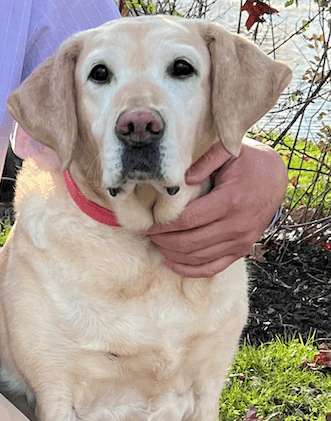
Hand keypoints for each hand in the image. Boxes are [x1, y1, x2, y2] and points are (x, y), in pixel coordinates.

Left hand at [144, 139, 286, 277]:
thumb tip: (182, 179)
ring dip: (173, 255)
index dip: (165, 224)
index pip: (190, 219)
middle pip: (191, 242)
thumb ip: (205, 160)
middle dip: (164, 240)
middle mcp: (237, 225)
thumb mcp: (227, 151)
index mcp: (231, 201)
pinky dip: (190, 269)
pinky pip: (214, 267)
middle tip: (145, 234)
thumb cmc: (246, 162)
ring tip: (154, 244)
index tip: (146, 223)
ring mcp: (241, 241)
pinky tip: (170, 263)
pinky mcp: (242, 250)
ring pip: (200, 257)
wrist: (275, 178)